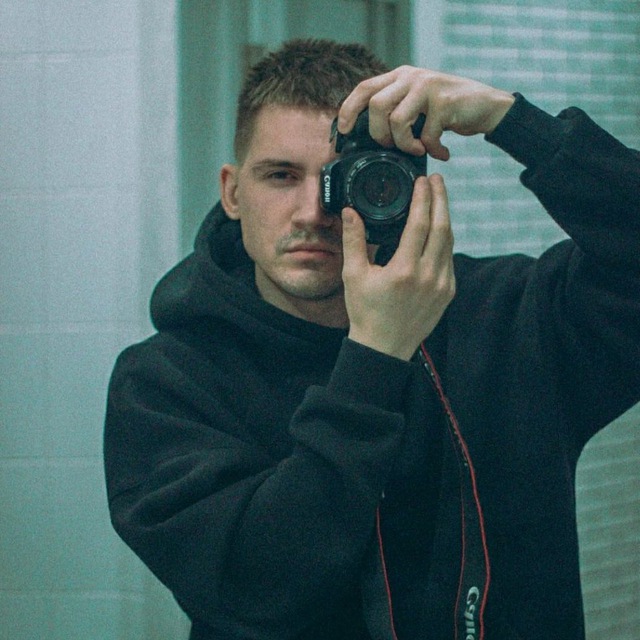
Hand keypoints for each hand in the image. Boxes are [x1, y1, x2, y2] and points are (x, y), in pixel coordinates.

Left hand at [338, 66, 514, 160]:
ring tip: (418, 151)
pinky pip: (426, 134)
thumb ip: (397, 110)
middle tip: (393, 147)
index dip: (349, 110)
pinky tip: (440, 152)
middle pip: (376, 106)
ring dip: (405, 145)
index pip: (364, 88)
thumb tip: (370, 139)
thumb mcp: (418, 105)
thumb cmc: (448, 111)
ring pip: (397, 120)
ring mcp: (428, 87)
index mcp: (400, 77)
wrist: (488, 106)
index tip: (344, 131)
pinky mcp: (444, 102)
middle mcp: (411, 77)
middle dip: (379, 135)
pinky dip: (431, 150)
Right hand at [342, 174, 454, 360]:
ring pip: (450, 242)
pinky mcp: (447, 292)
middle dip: (441, 200)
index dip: (424, 198)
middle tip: (438, 180)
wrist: (384, 347)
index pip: (420, 224)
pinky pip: (450, 259)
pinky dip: (445, 241)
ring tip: (439, 200)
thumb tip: (349, 212)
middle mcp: (428, 276)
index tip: (424, 181)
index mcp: (404, 270)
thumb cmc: (366, 312)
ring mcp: (442, 285)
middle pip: (443, 227)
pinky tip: (438, 231)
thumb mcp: (354, 275)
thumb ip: (354, 241)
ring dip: (446, 218)